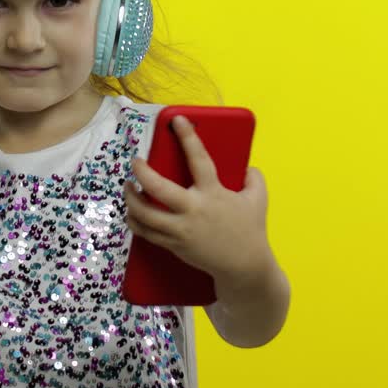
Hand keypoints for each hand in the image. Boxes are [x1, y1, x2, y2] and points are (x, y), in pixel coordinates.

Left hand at [124, 115, 274, 288]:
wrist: (244, 267)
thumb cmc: (251, 230)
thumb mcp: (259, 200)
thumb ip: (254, 179)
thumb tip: (247, 167)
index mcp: (214, 193)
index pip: (199, 159)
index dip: (188, 137)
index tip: (177, 121)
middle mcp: (194, 210)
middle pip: (158, 189)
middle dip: (142, 172)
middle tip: (135, 163)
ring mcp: (181, 229)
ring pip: (145, 214)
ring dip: (131, 199)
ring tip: (128, 187)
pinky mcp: (174, 245)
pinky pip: (147, 232)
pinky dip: (135, 221)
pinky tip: (132, 212)